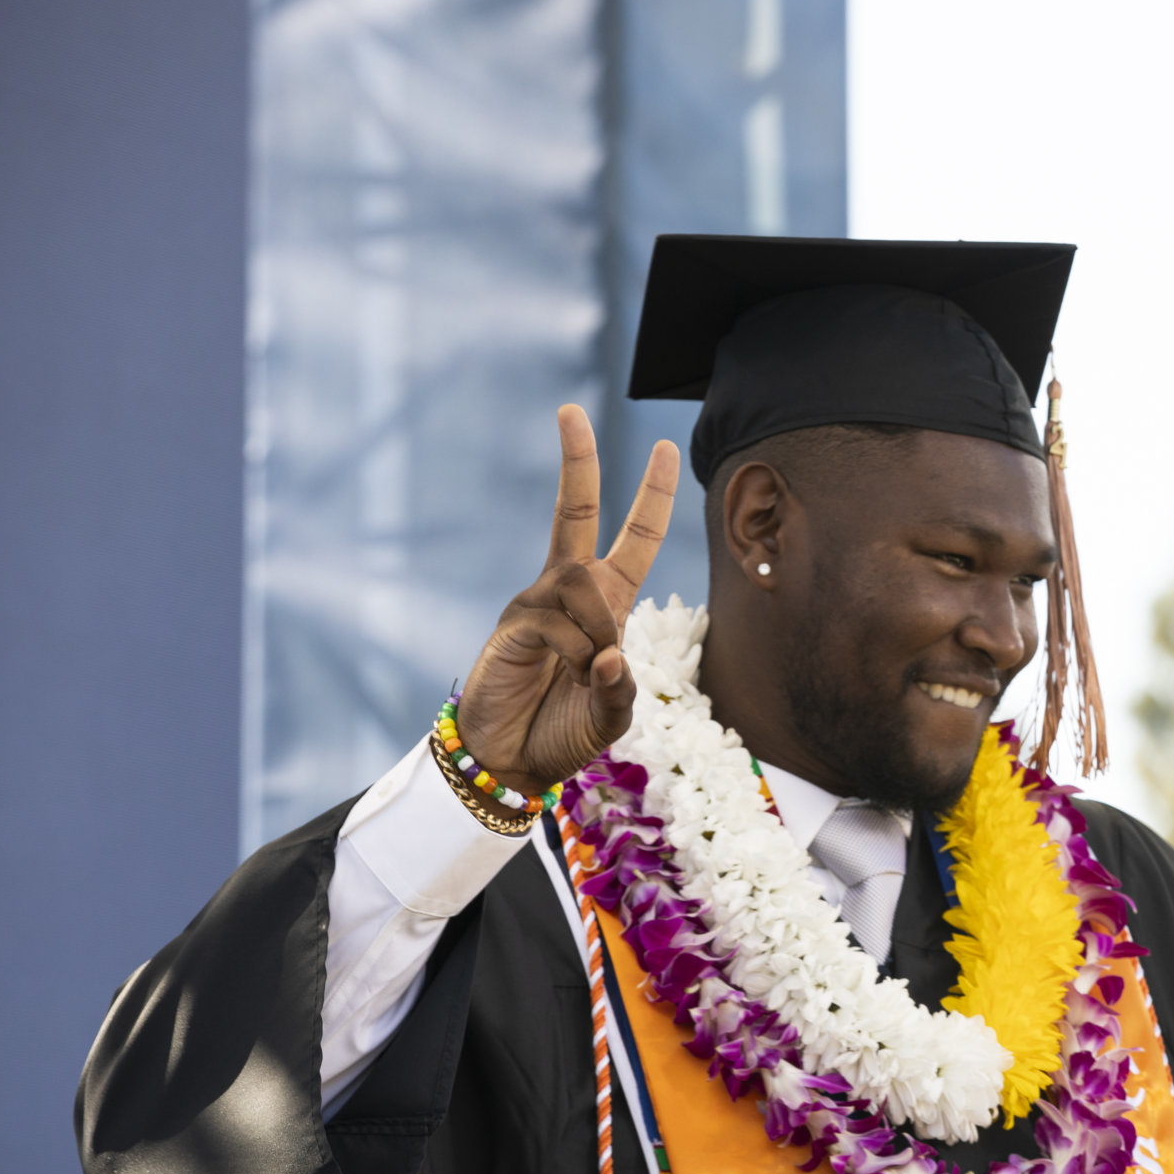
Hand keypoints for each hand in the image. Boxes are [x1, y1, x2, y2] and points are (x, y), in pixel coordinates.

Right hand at [453, 405, 678, 798]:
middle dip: (577, 462)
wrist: (510, 763)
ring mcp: (538, 604)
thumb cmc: (562, 733)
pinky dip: (575, 654)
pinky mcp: (513, 624)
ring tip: (584, 673)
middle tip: (570, 409)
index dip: (652, 497)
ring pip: (583, 583)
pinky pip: (559, 623)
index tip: (664, 448)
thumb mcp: (612, 715)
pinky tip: (565, 677)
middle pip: (579, 513)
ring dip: (598, 628)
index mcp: (606, 605)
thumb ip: (620, 687)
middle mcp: (570, 593)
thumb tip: (609, 652)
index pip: (635, 539)